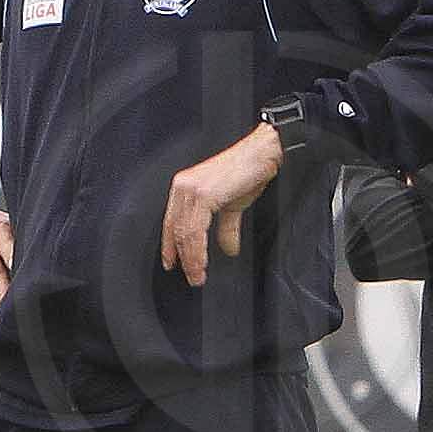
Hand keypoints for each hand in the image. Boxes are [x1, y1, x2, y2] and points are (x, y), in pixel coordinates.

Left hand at [160, 122, 288, 287]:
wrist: (262, 154)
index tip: (172, 263)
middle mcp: (183, 188)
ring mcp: (191, 190)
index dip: (170, 245)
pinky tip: (201, 263)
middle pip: (175, 230)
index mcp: (185, 188)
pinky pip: (195, 230)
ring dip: (191, 259)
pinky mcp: (203, 195)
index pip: (171, 222)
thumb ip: (226, 227)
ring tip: (197, 276)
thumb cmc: (248, 172)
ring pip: (184, 233)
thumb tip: (228, 248)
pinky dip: (197, 250)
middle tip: (191, 277)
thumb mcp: (234, 204)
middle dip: (181, 257)